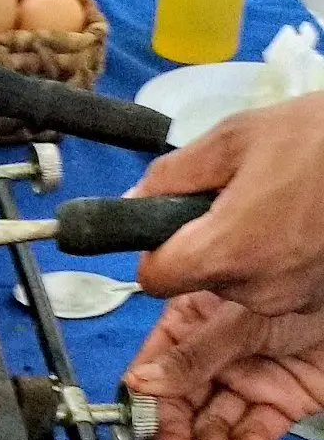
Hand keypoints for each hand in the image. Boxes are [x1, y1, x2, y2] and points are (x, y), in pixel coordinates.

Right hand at [123, 292, 323, 439]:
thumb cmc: (301, 278)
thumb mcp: (237, 319)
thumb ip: (192, 356)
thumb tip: (139, 384)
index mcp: (191, 322)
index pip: (153, 371)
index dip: (140, 409)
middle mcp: (213, 355)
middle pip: (180, 406)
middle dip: (177, 438)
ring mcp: (247, 380)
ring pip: (216, 426)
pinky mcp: (280, 402)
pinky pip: (257, 432)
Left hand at [131, 92, 323, 315]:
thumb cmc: (317, 137)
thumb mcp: (234, 137)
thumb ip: (172, 175)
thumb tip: (133, 200)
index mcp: (225, 251)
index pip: (153, 279)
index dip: (153, 253)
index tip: (168, 227)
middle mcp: (253, 289)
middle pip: (196, 282)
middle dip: (203, 247)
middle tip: (234, 202)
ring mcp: (289, 301)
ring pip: (235, 286)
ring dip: (241, 255)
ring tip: (274, 208)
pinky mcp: (314, 302)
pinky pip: (273, 288)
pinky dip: (274, 263)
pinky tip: (297, 226)